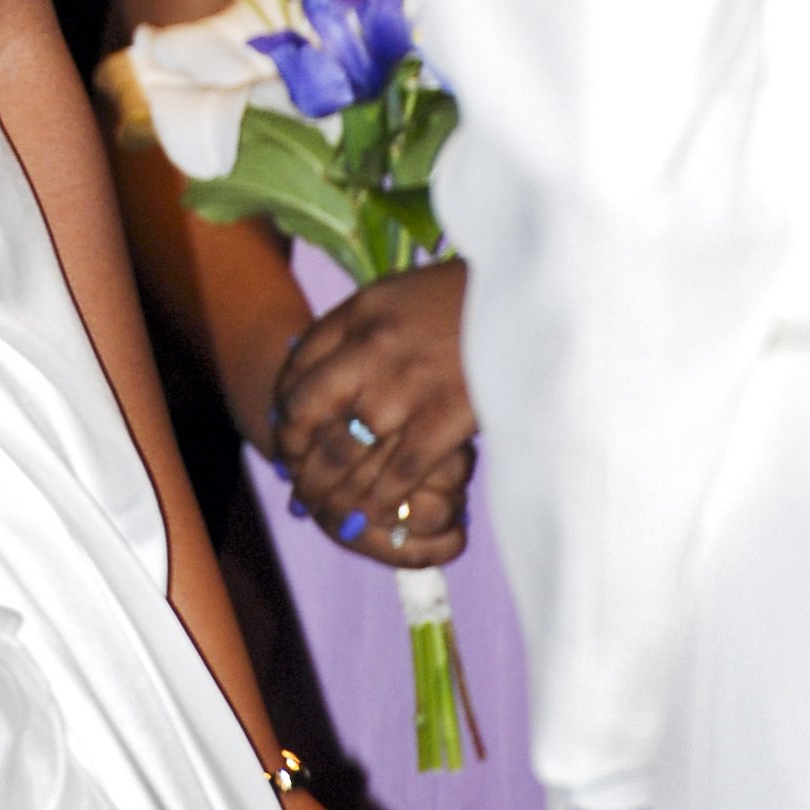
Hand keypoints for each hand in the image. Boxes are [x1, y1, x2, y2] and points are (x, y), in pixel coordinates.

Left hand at [273, 260, 475, 565]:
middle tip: (297, 485)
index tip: (286, 436)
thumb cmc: (457, 298)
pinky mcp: (446, 417)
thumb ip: (356, 332)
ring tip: (324, 509)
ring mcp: (407, 385)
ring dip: (331, 490)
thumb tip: (313, 373)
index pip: (297, 372)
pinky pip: (399, 471)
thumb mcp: (394, 296)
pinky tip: (372, 514)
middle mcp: (372, 349)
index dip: (285, 414)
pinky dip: (380, 499)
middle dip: (297, 459)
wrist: (525, 294)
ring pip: (348, 453)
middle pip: (310, 417)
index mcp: (358, 315)